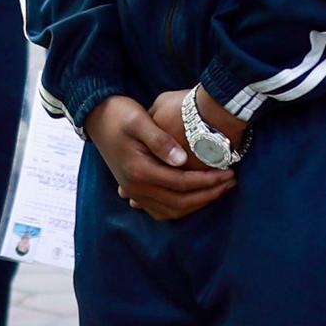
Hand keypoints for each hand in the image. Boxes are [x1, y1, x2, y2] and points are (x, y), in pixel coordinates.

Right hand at [88, 91, 233, 222]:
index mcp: (139, 171)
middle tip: (230, 182)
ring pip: (171, 211)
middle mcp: (135, 187)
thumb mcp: (139, 120)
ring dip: (197, 203)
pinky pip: (159, 210)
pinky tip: (194, 199)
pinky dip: (180, 208)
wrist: (95, 117)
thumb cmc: (119, 114)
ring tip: (218, 189)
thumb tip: (183, 160)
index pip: (181, 183)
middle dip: (208, 194)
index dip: (207, 181)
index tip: (229, 173)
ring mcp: (132, 191)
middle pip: (179, 202)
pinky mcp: (133, 190)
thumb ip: (160, 141)